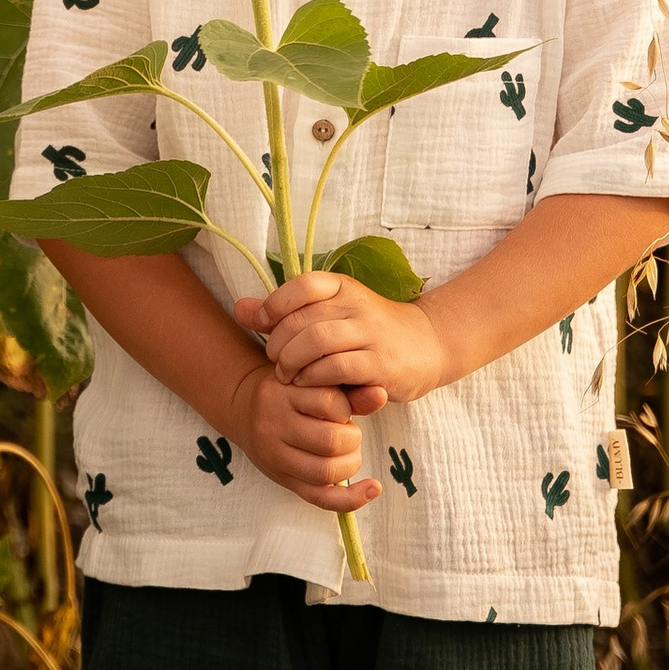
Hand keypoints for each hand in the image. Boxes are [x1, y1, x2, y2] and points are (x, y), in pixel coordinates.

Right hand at [223, 359, 380, 514]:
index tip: (342, 408)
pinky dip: (351, 499)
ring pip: (325, 472)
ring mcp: (275, 456)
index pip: (329, 402)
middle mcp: (273, 425)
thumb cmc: (289, 393)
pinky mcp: (282, 479)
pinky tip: (373, 489)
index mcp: (281, 394)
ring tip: (348, 452)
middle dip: (352, 439)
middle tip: (349, 433)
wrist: (245, 410)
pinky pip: (320, 498)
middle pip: (329, 441)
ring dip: (350, 463)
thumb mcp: (312, 384)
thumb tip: (381, 394)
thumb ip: (348, 391)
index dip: (347, 407)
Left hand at [233, 272, 452, 409]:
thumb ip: (285, 312)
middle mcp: (357, 305)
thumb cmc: (370, 333)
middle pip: (302, 319)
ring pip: (316, 342)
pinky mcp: (381, 363)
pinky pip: (337, 367)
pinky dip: (315, 377)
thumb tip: (239, 309)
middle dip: (278, 343)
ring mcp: (371, 333)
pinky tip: (309, 384)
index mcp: (343, 287)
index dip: (274, 306)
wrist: (429, 345)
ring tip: (287, 376)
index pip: (301, 285)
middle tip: (275, 361)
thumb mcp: (330, 314)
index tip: (263, 326)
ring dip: (293, 362)